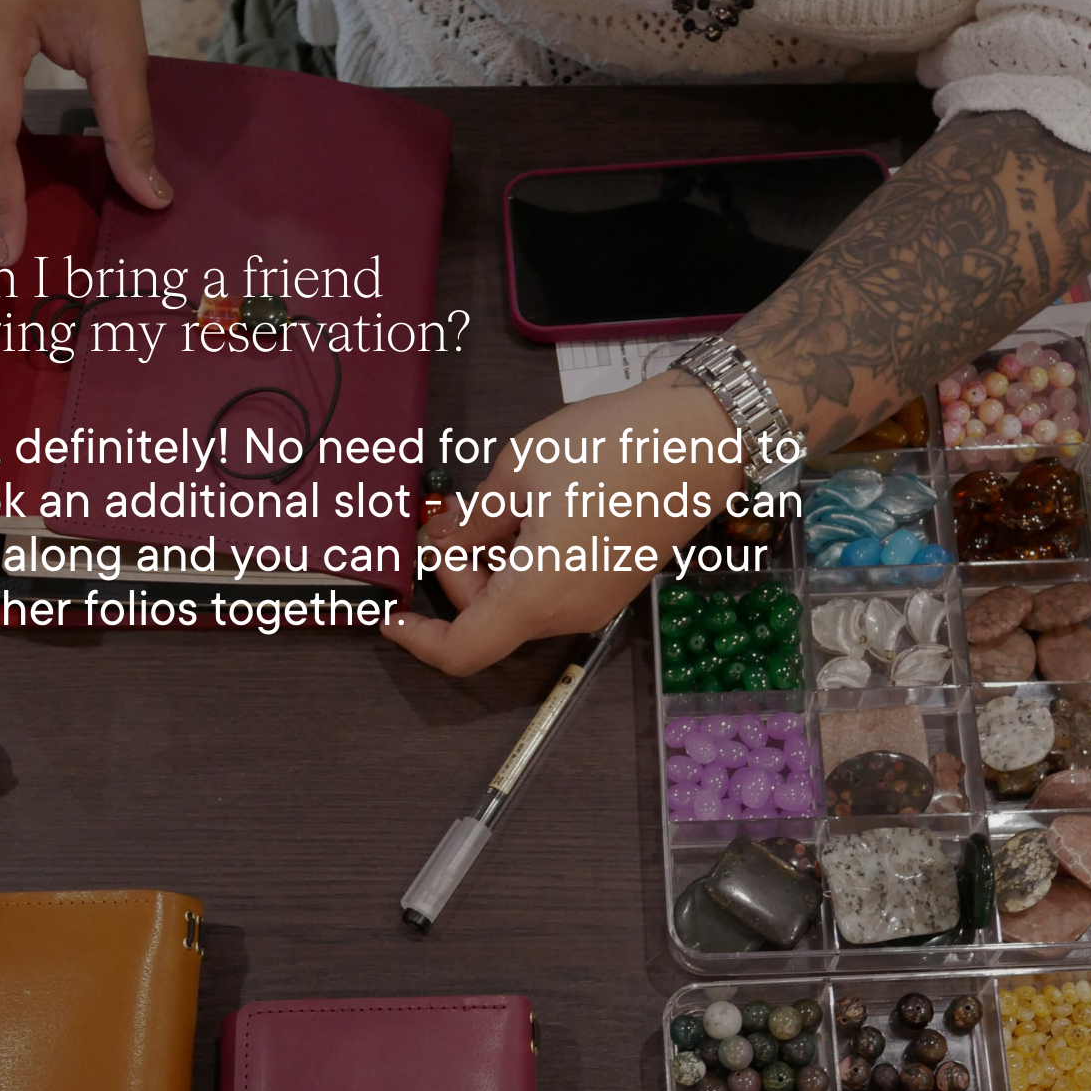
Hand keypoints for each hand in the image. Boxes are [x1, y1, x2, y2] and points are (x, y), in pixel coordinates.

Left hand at [384, 374, 741, 674]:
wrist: (699, 440)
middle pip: (485, 619)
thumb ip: (471, 517)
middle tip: (450, 515)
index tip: (391, 614)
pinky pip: (548, 589)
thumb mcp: (519, 471)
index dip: (417, 639)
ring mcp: (593, 603)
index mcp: (536, 594)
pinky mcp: (609, 586)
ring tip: (497, 500)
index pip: (461, 650)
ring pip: (516, 603)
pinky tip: (529, 510)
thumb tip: (442, 537)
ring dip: (491, 563)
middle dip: (456, 571)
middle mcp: (567, 613)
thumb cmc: (618, 450)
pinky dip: (523, 561)